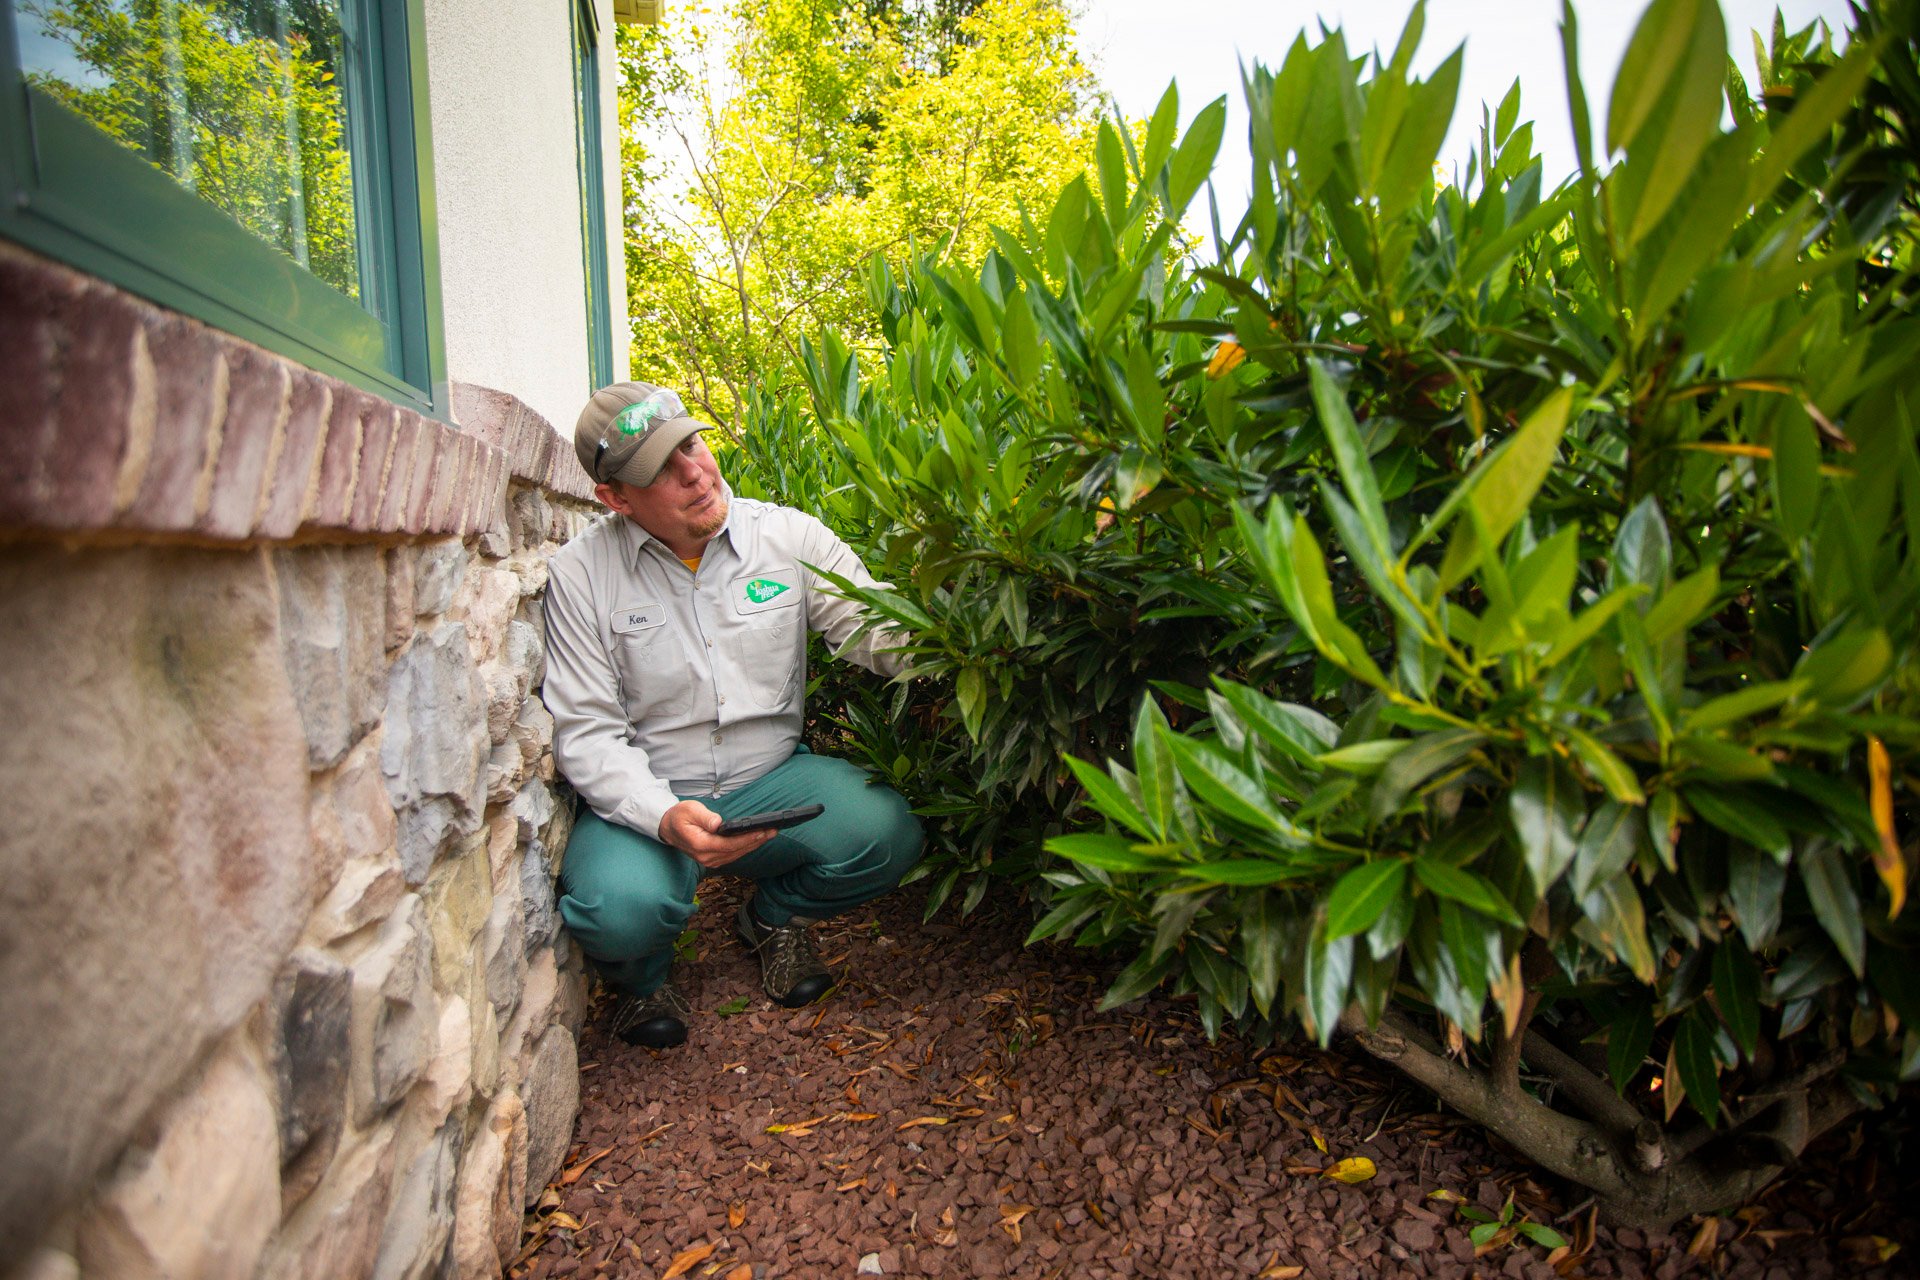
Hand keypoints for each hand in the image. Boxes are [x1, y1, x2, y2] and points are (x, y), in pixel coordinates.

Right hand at [658, 800, 775, 867]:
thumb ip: (704, 817)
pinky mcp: (714, 859)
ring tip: (769, 834)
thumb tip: (718, 823)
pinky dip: (746, 847)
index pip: (728, 844)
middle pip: (736, 851)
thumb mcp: (689, 810)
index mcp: (700, 845)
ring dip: (754, 845)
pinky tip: (757, 840)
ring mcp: (710, 860)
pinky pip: (733, 855)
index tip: (761, 831)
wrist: (668, 828)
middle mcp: (706, 856)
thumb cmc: (679, 816)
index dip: (746, 839)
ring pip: (737, 854)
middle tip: (773, 831)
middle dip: (756, 841)